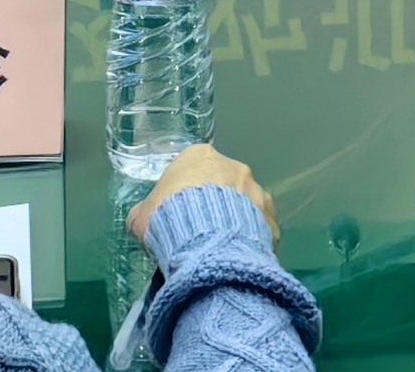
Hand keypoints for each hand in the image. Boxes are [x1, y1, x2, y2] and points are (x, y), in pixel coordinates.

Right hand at [129, 144, 277, 246]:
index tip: (180, 215)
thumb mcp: (142, 217)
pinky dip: (251, 241)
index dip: (185, 194)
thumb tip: (146, 219)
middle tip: (200, 234)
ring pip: (244, 206)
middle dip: (214, 207)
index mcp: (200, 157)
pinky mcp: (272, 218)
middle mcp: (233, 166)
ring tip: (220, 249)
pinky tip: (238, 258)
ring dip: (235, 222)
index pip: (192, 170)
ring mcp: (257, 191)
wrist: (206, 245)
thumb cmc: (169, 220)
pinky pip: (260, 229)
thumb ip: (146, 212)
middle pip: (222, 185)